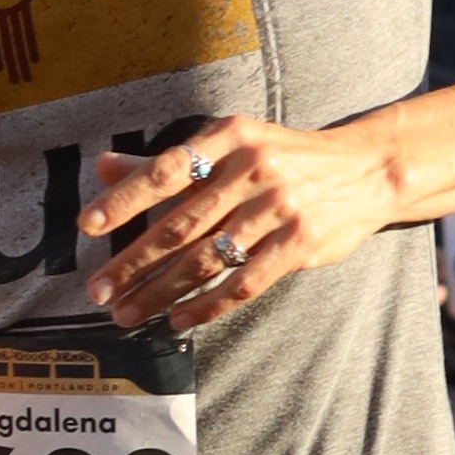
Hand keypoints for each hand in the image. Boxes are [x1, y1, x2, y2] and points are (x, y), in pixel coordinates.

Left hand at [91, 119, 397, 337]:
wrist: (366, 169)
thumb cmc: (285, 158)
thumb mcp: (231, 146)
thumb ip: (167, 163)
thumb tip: (102, 166)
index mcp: (231, 137)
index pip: (166, 170)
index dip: (125, 199)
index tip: (87, 226)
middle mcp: (255, 168)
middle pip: (181, 224)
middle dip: (133, 262)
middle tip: (98, 291)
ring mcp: (280, 207)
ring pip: (207, 258)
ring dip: (161, 291)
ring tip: (128, 314)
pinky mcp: (301, 242)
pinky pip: (245, 281)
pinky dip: (208, 304)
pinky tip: (178, 318)